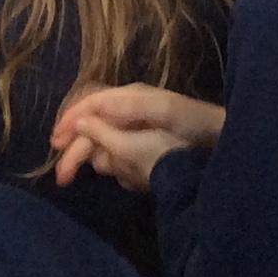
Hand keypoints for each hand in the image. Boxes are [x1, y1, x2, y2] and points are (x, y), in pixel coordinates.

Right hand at [50, 84, 223, 192]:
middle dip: (78, 153)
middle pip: (92, 130)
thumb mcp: (155, 116)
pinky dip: (126, 170)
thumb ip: (115, 123)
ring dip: (111, 164)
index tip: (54, 144)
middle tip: (63, 179)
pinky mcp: (146, 146)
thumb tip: (79, 123)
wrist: (224, 140)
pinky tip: (140, 178)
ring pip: (106, 149)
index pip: (89, 104)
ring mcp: (137, 129)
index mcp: (130, 96)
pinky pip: (124, 160)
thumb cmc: (192, 123)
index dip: (69, 122)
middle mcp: (129, 109)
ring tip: (132, 177)